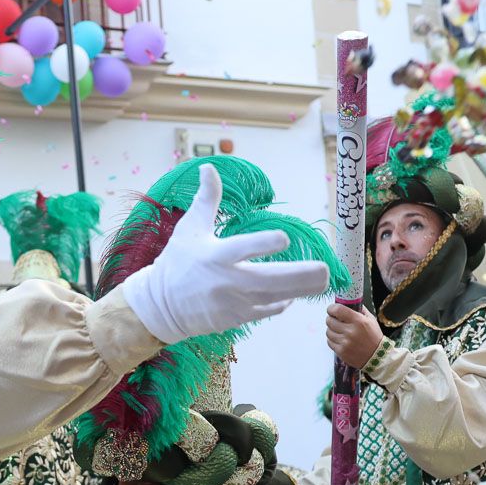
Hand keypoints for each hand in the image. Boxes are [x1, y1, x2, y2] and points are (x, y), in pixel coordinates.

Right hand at [122, 165, 331, 344]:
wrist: (161, 307)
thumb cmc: (178, 262)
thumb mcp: (189, 228)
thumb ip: (206, 199)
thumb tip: (210, 166)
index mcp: (215, 255)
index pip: (243, 249)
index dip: (265, 244)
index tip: (285, 238)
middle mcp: (227, 281)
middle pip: (269, 280)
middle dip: (299, 275)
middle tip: (324, 269)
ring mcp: (234, 303)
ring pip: (275, 297)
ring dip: (301, 289)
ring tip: (323, 279)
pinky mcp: (237, 318)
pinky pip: (267, 310)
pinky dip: (282, 302)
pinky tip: (293, 294)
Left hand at [325, 302, 383, 369]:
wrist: (377, 357)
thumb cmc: (374, 337)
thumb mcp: (371, 320)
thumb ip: (360, 309)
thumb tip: (349, 301)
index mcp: (358, 321)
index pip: (338, 310)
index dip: (331, 308)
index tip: (331, 309)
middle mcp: (350, 331)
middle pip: (329, 321)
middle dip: (331, 319)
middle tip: (335, 320)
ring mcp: (345, 342)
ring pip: (328, 332)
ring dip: (331, 330)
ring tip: (338, 330)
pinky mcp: (341, 351)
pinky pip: (329, 342)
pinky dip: (332, 339)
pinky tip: (339, 339)